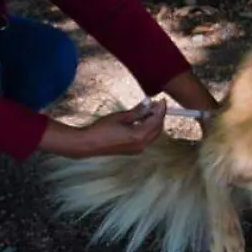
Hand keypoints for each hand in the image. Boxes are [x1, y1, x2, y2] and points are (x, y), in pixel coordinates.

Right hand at [47, 101, 165, 156]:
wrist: (89, 143)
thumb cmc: (102, 129)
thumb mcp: (121, 117)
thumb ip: (137, 111)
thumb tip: (148, 104)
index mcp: (140, 136)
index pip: (156, 121)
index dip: (160, 110)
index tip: (161, 100)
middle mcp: (142, 145)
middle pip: (158, 129)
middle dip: (159, 116)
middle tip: (156, 104)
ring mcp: (138, 149)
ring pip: (153, 135)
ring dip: (154, 123)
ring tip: (149, 110)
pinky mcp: (133, 150)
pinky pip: (146, 138)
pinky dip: (148, 129)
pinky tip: (142, 120)